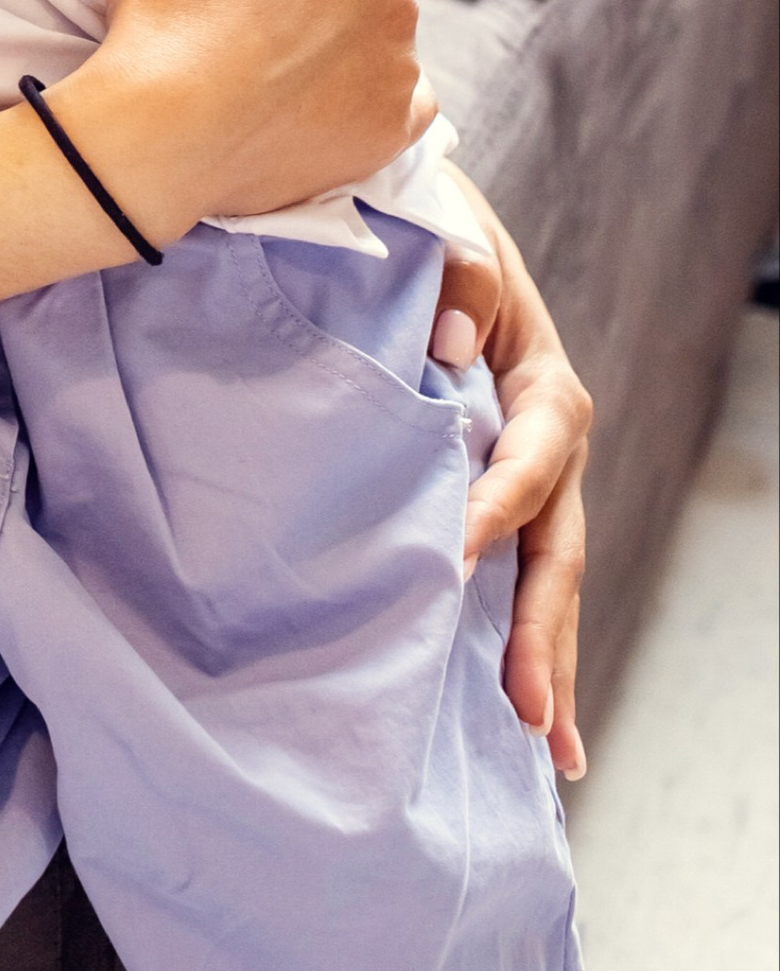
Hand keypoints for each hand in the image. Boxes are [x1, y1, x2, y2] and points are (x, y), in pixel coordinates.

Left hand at [441, 174, 591, 780]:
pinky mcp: (490, 498)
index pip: (534, 450)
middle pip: (558, 545)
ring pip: (547, 581)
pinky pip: (513, 577)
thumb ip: (460, 268)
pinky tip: (515, 717)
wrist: (412, 216)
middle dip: (545, 632)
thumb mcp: (446, 221)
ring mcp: (526, 478)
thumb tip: (458, 344)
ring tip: (550, 754)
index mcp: (539, 376)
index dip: (500, 501)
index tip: (456, 555)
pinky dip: (515, 644)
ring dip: (545, 662)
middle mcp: (545, 440)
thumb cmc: (423, 220)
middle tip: (528, 713)